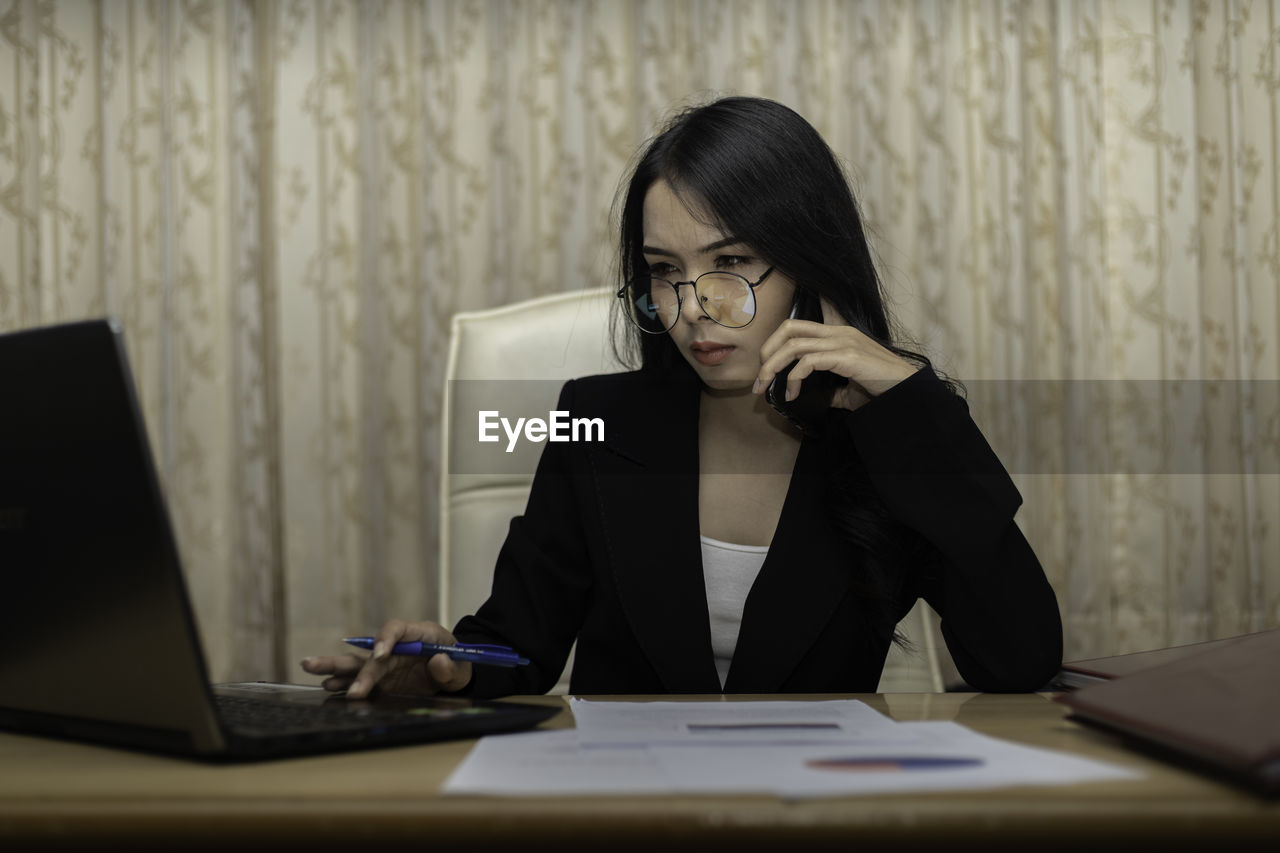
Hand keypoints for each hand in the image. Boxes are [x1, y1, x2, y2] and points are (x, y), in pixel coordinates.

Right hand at [300, 619, 472, 698]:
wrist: (458, 673)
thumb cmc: (460, 663)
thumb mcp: (463, 665)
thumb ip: (450, 666)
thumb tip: (438, 662)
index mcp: (418, 634)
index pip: (396, 628)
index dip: (385, 639)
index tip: (379, 656)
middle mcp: (397, 647)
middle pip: (367, 649)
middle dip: (344, 660)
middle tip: (319, 668)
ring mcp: (387, 664)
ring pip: (357, 664)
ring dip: (334, 669)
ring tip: (308, 669)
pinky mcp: (383, 680)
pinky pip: (362, 681)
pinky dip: (345, 684)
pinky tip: (328, 687)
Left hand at [754, 297, 916, 410]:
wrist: (906, 391)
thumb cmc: (880, 389)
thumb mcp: (848, 389)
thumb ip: (830, 389)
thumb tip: (810, 398)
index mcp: (838, 334)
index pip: (797, 325)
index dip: (775, 342)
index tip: (764, 366)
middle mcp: (839, 332)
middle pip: (788, 328)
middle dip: (767, 351)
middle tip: (758, 378)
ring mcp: (843, 342)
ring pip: (793, 344)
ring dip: (772, 366)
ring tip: (766, 386)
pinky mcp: (848, 356)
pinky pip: (809, 361)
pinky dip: (795, 378)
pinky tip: (793, 394)